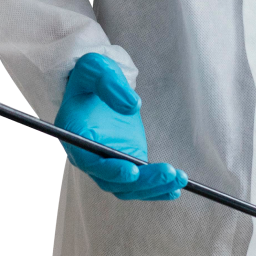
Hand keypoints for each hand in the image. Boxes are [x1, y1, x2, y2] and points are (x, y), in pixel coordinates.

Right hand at [55, 52, 187, 199]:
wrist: (99, 83)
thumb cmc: (93, 75)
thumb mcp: (95, 68)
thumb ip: (110, 84)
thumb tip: (132, 105)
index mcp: (76, 136)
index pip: (91, 162)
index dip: (111, 169)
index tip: (133, 170)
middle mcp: (90, 157)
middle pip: (113, 181)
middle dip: (142, 181)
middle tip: (169, 172)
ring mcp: (109, 161)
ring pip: (129, 187)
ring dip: (154, 187)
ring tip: (179, 179)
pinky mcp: (126, 159)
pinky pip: (139, 182)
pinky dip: (157, 187)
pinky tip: (175, 187)